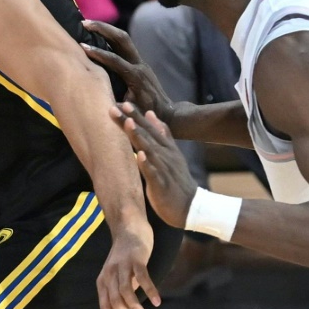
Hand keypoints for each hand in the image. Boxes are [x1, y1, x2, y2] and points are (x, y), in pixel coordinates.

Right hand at [82, 19, 177, 124]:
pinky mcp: (138, 62)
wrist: (167, 112)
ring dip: (106, 29)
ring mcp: (140, 61)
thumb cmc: (147, 115)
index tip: (82, 47)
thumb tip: (103, 107)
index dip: (98, 53)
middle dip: (103, 29)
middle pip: (122, 38)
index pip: (115, 60)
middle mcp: (139, 64)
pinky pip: (123, 45)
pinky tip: (98, 35)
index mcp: (136, 76)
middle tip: (84, 23)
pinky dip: (110, 37)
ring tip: (88, 24)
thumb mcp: (133, 113)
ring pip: (123, 38)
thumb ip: (120, 108)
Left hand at [111, 101, 195, 227]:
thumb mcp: (171, 153)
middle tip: (117, 106)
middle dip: (132, 120)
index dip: (136, 115)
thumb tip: (151, 113)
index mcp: (165, 147)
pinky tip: (140, 155)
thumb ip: (161, 134)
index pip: (148, 127)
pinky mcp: (162, 184)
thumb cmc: (176, 180)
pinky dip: (147, 164)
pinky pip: (154, 173)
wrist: (191, 206)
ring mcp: (164, 168)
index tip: (122, 102)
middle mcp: (165, 154)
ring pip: (150, 150)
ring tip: (129, 123)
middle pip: (146, 134)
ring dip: (139, 137)